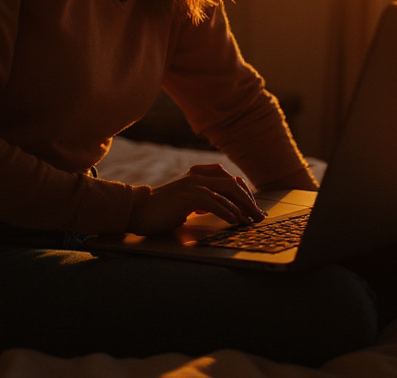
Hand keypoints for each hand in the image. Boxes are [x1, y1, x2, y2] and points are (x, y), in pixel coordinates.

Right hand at [126, 163, 264, 235]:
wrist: (137, 210)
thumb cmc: (161, 210)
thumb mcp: (186, 202)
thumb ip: (204, 201)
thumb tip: (227, 210)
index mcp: (198, 175)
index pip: (230, 180)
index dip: (245, 193)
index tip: (253, 209)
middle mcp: (198, 176)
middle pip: (233, 184)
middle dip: (249, 200)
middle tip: (259, 216)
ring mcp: (193, 184)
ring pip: (227, 190)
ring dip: (243, 206)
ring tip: (252, 220)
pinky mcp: (187, 196)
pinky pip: (214, 201)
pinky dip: (228, 211)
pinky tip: (236, 221)